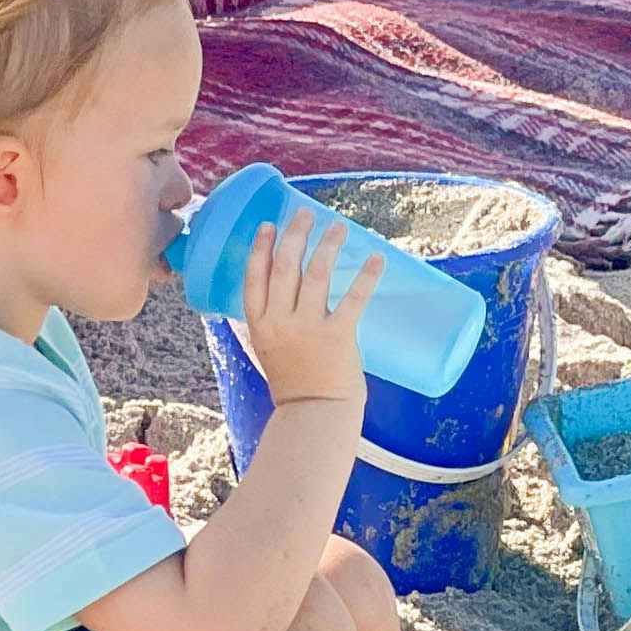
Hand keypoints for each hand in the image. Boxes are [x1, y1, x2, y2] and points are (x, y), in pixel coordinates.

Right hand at [238, 213, 379, 424]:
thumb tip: (283, 291)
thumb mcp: (268, 348)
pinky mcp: (337, 336)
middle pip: (284, 267)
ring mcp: (308, 328)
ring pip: (316, 275)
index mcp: (259, 324)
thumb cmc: (293, 384)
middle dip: (295, 235)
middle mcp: (280, 321)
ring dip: (327, 246)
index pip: (254, 276)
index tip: (269, 225)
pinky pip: (353, 299)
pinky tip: (376, 259)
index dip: (261, 248)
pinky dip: (366, 277)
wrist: (313, 415)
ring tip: (339, 227)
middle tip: (305, 214)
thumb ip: (272, 321)